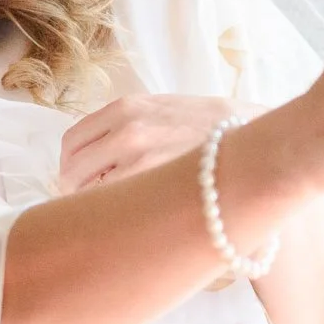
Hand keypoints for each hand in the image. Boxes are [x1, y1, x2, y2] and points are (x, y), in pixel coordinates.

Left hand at [58, 94, 261, 194]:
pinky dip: (113, 214)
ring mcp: (139, 160)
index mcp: (125, 107)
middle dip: (75, 190)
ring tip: (116, 211)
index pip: (72, 142)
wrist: (253, 145)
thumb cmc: (209, 131)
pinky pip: (112, 206)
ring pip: (87, 192)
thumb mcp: (163, 109)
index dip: (70, 165)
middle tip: (90, 203)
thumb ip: (125, 125)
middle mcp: (126, 130)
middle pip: (72, 170)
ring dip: (93, 205)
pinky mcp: (153, 187)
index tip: (78, 180)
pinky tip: (131, 216)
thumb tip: (92, 155)